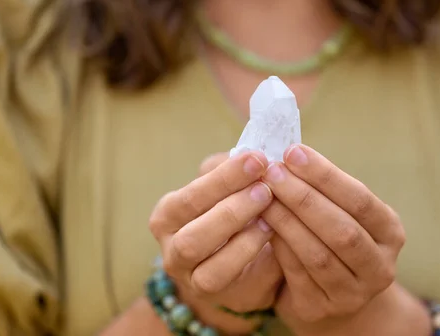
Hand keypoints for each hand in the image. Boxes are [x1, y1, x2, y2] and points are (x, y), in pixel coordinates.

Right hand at [149, 151, 282, 332]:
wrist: (248, 275)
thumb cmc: (241, 224)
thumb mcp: (236, 193)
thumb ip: (239, 174)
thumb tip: (251, 151)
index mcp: (171, 211)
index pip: (192, 190)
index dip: (225, 174)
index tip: (257, 158)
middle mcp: (169, 239)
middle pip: (187, 212)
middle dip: (226, 191)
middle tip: (264, 182)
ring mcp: (183, 268)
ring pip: (195, 242)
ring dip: (234, 219)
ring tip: (268, 203)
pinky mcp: (203, 288)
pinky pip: (218, 270)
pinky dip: (245, 247)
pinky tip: (269, 230)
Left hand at [260, 144, 406, 332]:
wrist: (331, 290)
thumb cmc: (332, 234)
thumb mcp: (340, 211)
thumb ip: (322, 187)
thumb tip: (288, 153)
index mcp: (390, 232)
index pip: (360, 199)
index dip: (325, 176)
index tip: (292, 152)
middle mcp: (379, 266)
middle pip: (341, 230)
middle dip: (303, 198)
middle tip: (272, 172)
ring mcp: (353, 294)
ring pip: (317, 255)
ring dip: (286, 221)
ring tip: (261, 196)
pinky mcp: (322, 309)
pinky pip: (297, 274)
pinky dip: (279, 246)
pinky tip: (262, 224)